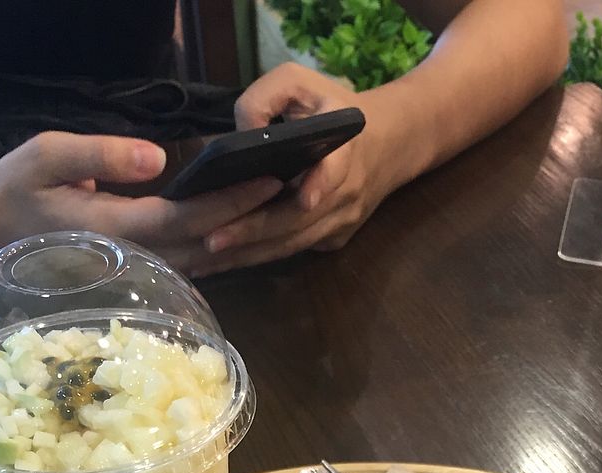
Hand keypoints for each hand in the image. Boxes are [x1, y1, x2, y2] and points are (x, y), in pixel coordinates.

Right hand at [0, 131, 282, 276]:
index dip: (229, 202)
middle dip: (252, 220)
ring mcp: (138, 273)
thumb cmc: (14, 191)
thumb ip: (100, 157)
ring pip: (204, 262)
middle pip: (207, 245)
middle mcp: (134, 260)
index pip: (185, 219)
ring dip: (245, 237)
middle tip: (298, 191)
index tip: (268, 179)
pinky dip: (223, 247)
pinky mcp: (140, 274)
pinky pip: (191, 266)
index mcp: (113, 230)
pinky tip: (249, 228)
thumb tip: (158, 158)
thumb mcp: (45, 157)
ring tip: (284, 208)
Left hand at [201, 65, 406, 269]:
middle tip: (213, 240)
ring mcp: (343, 222)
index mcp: (344, 150)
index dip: (319, 185)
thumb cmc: (334, 108)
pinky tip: (230, 259)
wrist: (390, 142)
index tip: (305, 200)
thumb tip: (241, 135)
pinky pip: (297, 249)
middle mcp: (347, 193)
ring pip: (295, 243)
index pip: (335, 172)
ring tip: (211, 260)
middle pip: (299, 220)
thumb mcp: (303, 83)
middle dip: (255, 232)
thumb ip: (267, 97)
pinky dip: (262, 255)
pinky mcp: (336, 238)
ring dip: (252, 254)